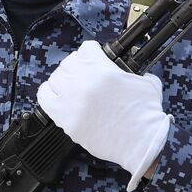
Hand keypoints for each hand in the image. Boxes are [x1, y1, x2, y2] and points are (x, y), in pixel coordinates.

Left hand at [36, 41, 171, 190]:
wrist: (141, 142)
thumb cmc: (145, 115)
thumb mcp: (146, 83)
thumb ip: (134, 71)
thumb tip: (127, 70)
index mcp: (103, 70)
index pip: (86, 49)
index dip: (91, 53)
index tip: (93, 58)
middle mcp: (84, 82)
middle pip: (69, 62)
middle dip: (78, 67)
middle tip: (84, 75)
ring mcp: (72, 101)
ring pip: (55, 78)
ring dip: (63, 80)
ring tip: (72, 87)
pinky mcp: (65, 119)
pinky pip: (45, 98)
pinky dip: (49, 94)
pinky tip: (58, 97)